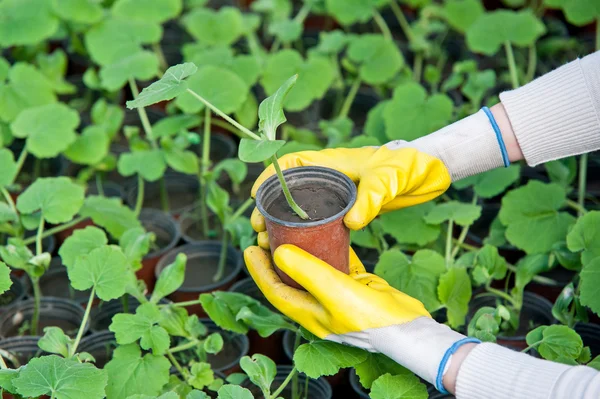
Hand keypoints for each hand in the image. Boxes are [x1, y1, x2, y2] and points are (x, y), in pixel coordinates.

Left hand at [244, 244, 473, 390]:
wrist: (410, 330)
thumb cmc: (371, 318)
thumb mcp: (334, 292)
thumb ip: (307, 272)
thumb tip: (277, 253)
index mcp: (310, 313)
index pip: (275, 290)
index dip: (259, 270)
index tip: (250, 246)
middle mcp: (320, 307)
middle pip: (290, 281)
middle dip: (276, 259)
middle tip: (269, 235)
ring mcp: (339, 298)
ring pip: (314, 272)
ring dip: (302, 253)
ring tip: (294, 231)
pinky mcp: (357, 288)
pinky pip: (339, 266)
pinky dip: (332, 250)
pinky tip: (332, 234)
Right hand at [250, 147, 449, 247]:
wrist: (426, 173)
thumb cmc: (405, 166)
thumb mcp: (388, 179)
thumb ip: (371, 197)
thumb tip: (351, 222)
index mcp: (330, 162)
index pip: (290, 164)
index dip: (269, 178)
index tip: (255, 198)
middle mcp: (328, 177)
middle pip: (288, 190)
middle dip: (270, 208)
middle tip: (260, 230)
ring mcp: (336, 194)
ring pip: (301, 207)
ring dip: (284, 223)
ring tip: (271, 243)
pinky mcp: (346, 209)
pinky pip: (318, 220)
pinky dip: (305, 232)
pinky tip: (300, 249)